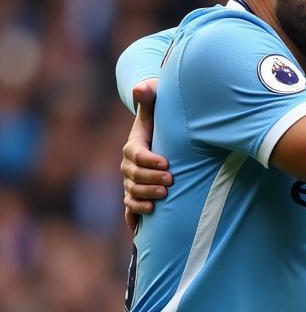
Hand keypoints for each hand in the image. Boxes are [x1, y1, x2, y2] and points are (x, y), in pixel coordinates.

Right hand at [122, 80, 171, 231]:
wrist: (162, 137)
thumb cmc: (161, 121)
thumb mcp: (156, 108)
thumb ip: (150, 97)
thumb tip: (141, 87)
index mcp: (134, 145)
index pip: (136, 153)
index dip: (149, 159)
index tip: (166, 162)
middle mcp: (129, 165)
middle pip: (134, 176)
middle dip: (150, 179)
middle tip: (170, 181)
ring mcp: (132, 181)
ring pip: (132, 192)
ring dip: (145, 196)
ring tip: (163, 197)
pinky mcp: (137, 194)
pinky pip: (130, 207)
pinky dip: (135, 215)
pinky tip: (143, 223)